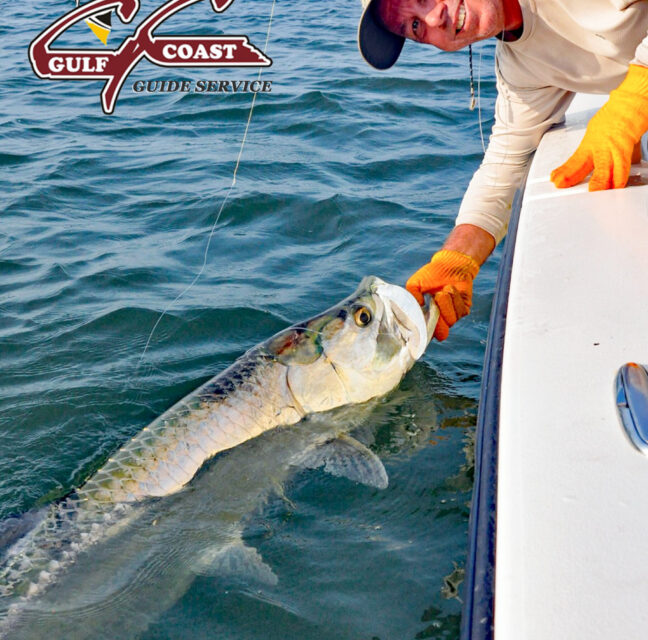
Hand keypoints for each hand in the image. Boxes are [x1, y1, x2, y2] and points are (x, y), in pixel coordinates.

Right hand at [406, 250, 479, 341]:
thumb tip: (418, 306)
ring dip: (445, 303)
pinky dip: (454, 298)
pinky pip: (460, 310)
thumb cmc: (430, 276)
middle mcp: (439, 320)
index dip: (425, 332)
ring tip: (442, 291)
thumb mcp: (414, 284)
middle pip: (441, 334)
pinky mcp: (463, 309)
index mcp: (426, 318)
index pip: (426, 335)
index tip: (423, 320)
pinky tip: (449, 289)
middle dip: (438, 318)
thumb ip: (411, 296)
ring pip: (451, 320)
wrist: (449, 265)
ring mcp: (452, 316)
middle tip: (433, 299)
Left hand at [550, 64, 647, 190]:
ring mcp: (611, 146)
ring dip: (598, 181)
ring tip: (592, 192)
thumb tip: (610, 166)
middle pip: (582, 164)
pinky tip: (617, 186)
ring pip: (603, 167)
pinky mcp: (626, 145)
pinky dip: (619, 177)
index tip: (555, 179)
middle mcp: (598, 146)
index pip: (574, 161)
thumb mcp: (602, 134)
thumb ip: (603, 152)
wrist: (631, 100)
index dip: (564, 171)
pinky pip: (622, 165)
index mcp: (590, 143)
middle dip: (571, 175)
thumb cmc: (618, 115)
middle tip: (560, 184)